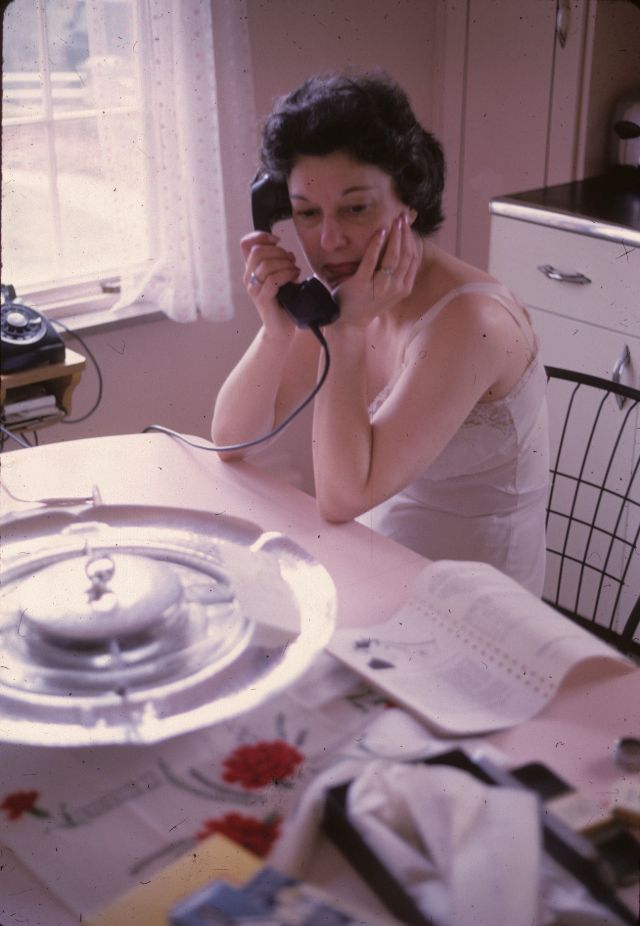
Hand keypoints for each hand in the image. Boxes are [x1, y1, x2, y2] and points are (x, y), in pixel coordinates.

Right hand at [240, 231, 300, 336]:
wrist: (283, 328)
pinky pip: (273, 280)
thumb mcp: (283, 277)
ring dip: (285, 264)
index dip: (260, 236)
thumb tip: (288, 252)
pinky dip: (287, 274)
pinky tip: (295, 277)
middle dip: (278, 251)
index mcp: (251, 269)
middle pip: (258, 251)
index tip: (277, 240)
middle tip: (291, 261)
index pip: (246, 244)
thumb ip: (282, 263)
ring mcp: (254, 289)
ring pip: (266, 265)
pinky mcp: (263, 299)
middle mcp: (249, 278)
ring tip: (295, 271)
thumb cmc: (285, 301)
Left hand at [331, 213, 420, 328]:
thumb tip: (403, 246)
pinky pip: (371, 261)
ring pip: (393, 257)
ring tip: (394, 221)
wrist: (349, 320)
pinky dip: (376, 244)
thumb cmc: (368, 301)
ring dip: (395, 236)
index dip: (412, 239)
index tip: (408, 225)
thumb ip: (397, 272)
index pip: (413, 258)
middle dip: (405, 233)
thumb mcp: (389, 289)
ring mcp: (380, 287)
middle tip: (402, 216)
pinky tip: (379, 232)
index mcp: (404, 287)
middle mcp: (395, 288)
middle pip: (406, 255)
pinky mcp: (362, 284)